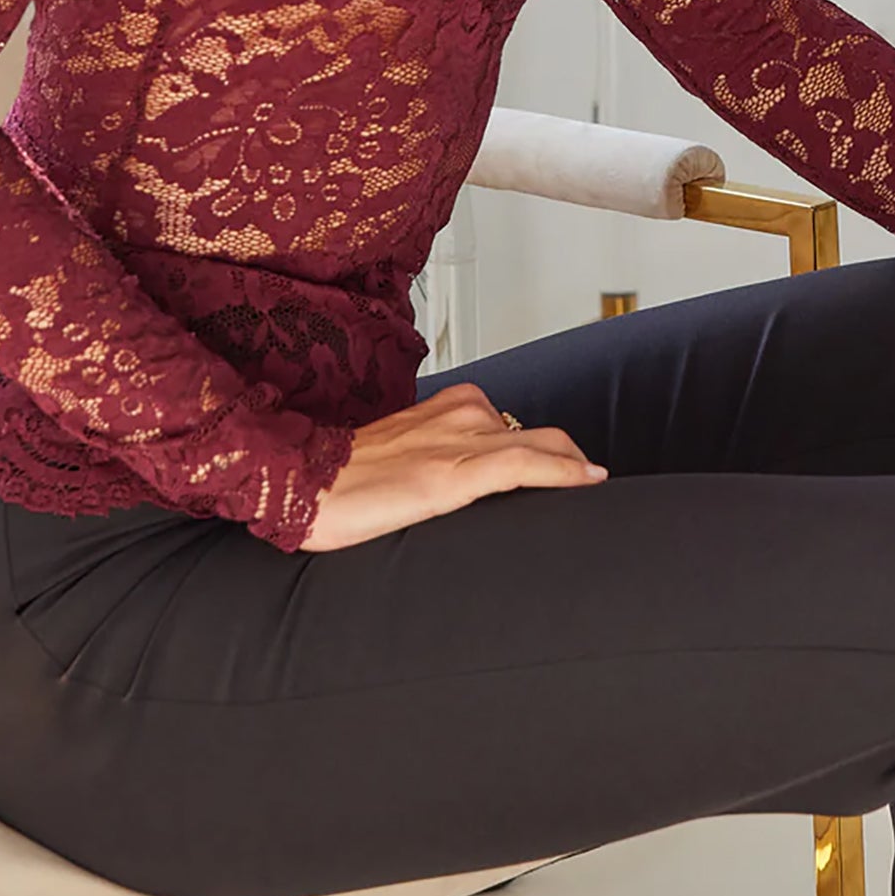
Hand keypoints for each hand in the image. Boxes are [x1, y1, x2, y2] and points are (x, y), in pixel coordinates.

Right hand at [299, 382, 608, 552]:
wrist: (300, 484)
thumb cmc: (341, 480)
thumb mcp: (399, 458)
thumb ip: (435, 459)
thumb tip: (456, 486)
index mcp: (446, 408)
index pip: (512, 426)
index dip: (546, 450)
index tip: (572, 471)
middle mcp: (460, 414)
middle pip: (537, 433)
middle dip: (568, 458)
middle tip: (590, 485)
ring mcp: (460, 440)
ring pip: (540, 445)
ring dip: (570, 466)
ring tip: (594, 487)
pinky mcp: (455, 471)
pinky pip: (524, 465)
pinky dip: (563, 471)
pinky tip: (588, 480)